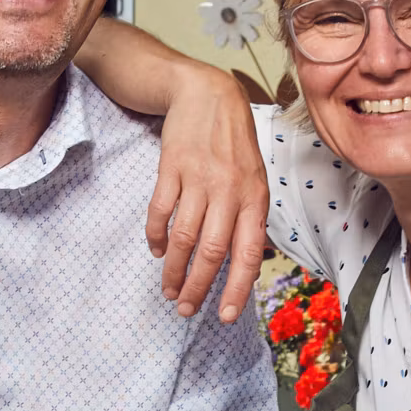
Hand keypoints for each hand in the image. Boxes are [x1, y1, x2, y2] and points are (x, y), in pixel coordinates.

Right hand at [146, 68, 270, 323]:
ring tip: (169, 290)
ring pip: (184, 237)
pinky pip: (160, 211)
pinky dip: (156, 236)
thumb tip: (247, 265)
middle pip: (213, 251)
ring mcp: (199, 179)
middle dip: (198, 286)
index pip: (248, 252)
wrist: (206, 93)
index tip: (226, 316)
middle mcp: (229, 191)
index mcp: (255, 198)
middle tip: (186, 310)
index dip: (237, 288)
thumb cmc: (233, 143)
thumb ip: (251, 218)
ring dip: (174, 269)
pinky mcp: (171, 168)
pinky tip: (156, 251)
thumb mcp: (255, 178)